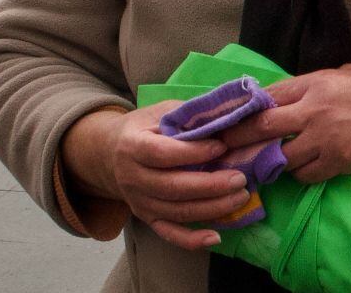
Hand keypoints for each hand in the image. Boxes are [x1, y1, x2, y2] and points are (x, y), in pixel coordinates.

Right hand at [63, 105, 249, 251]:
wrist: (109, 153)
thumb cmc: (145, 127)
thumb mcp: (162, 112)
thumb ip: (190, 115)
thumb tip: (229, 114)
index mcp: (133, 146)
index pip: (162, 154)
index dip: (192, 152)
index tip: (221, 147)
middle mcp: (132, 177)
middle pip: (172, 187)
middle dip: (210, 185)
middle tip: (240, 178)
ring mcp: (138, 201)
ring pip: (176, 211)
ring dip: (211, 208)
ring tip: (241, 197)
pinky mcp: (147, 217)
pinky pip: (169, 233)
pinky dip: (191, 240)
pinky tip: (216, 237)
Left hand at [219, 65, 350, 184]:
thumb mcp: (345, 73)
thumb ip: (313, 85)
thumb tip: (285, 97)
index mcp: (316, 83)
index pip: (268, 96)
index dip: (243, 108)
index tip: (225, 118)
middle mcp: (315, 110)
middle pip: (262, 127)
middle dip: (236, 138)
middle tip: (219, 147)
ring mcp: (326, 139)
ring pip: (280, 157)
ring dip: (268, 161)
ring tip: (258, 164)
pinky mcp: (338, 162)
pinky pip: (305, 174)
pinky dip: (298, 173)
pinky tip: (299, 169)